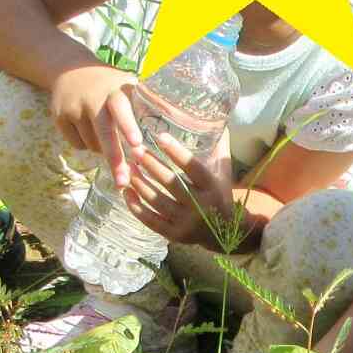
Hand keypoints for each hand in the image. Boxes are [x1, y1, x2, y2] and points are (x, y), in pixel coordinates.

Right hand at [50, 64, 142, 184]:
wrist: (68, 68)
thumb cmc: (109, 84)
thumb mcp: (127, 84)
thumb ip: (147, 102)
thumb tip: (180, 118)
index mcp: (114, 90)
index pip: (121, 108)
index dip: (128, 126)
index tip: (137, 144)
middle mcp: (92, 98)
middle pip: (104, 133)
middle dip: (114, 158)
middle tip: (123, 182)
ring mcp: (73, 108)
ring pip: (92, 144)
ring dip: (102, 149)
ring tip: (106, 134)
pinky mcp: (58, 117)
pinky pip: (77, 144)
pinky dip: (86, 145)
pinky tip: (87, 129)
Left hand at [122, 128, 238, 249]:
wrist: (225, 234)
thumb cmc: (219, 194)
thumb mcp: (224, 172)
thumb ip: (217, 148)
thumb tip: (215, 116)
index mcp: (213, 188)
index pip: (193, 167)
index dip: (176, 151)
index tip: (160, 136)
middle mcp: (200, 207)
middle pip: (171, 182)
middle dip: (151, 164)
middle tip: (135, 150)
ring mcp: (186, 223)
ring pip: (156, 200)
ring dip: (140, 182)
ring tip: (129, 167)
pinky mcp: (173, 235)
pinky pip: (149, 220)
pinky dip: (135, 206)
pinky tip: (127, 191)